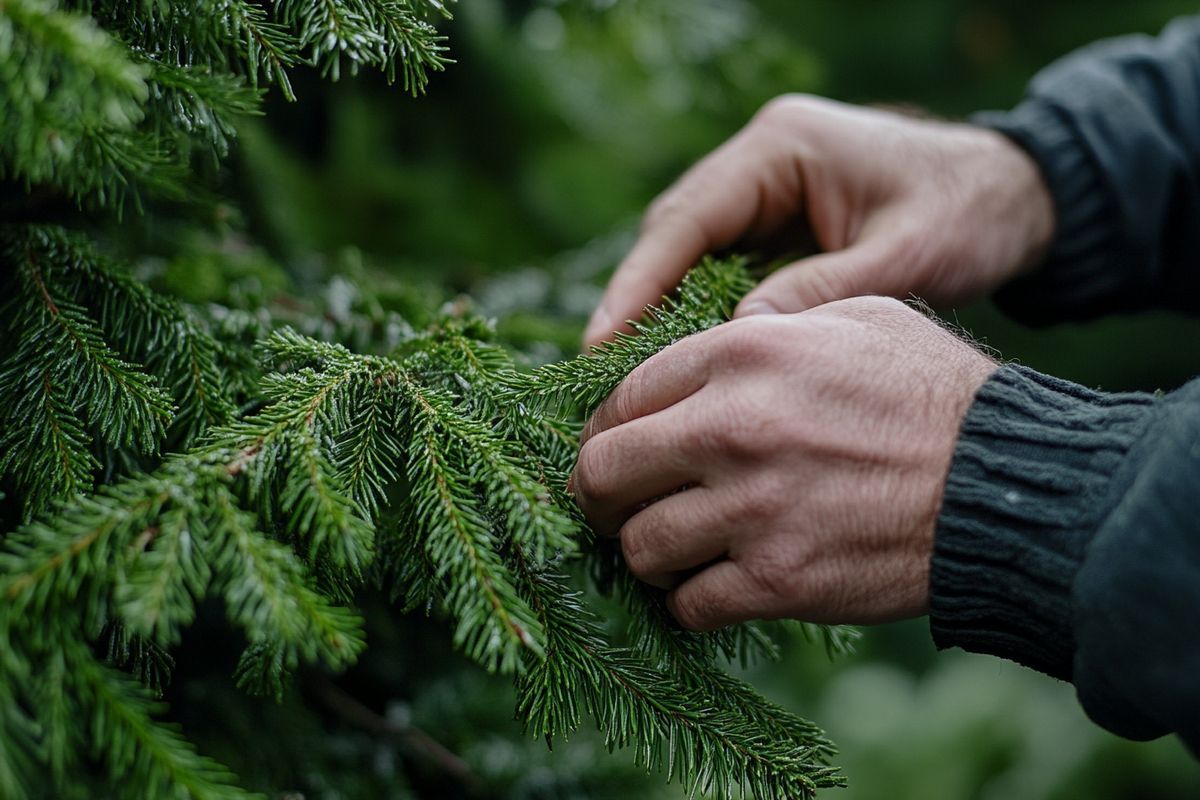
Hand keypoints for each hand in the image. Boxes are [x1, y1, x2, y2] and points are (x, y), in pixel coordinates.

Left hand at [571, 297, 996, 628]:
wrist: (1006, 484)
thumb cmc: (933, 393)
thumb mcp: (852, 319)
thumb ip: (765, 331)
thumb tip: (704, 355)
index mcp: (742, 354)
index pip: (621, 395)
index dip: (607, 427)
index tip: (617, 448)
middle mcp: (731, 428)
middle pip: (603, 472)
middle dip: (601, 494)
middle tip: (618, 506)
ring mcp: (751, 510)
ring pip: (641, 545)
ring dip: (649, 552)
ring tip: (675, 548)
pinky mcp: (778, 581)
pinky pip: (689, 605)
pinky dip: (692, 601)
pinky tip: (716, 586)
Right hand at [583, 95, 1053, 347]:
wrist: (1016, 197)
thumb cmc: (970, 215)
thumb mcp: (904, 258)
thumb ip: (820, 294)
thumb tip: (737, 339)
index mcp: (783, 147)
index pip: (688, 216)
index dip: (638, 282)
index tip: (601, 342)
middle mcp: (760, 161)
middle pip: (673, 234)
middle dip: (636, 301)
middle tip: (602, 375)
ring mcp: (764, 190)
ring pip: (687, 253)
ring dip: (659, 311)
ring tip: (629, 380)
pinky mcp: (775, 221)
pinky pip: (718, 267)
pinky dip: (697, 312)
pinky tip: (682, 363)